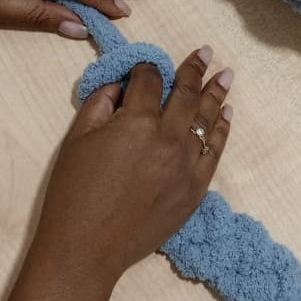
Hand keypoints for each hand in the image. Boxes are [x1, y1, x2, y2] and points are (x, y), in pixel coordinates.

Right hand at [35, 46, 233, 283]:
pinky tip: (226, 114)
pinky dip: (221, 129)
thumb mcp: (77, 139)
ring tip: (226, 74)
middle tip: (206, 51)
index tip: (148, 65)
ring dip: (217, 93)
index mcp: (137, 122)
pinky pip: (215, 150)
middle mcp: (169, 138)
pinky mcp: (196, 188)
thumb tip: (120, 85)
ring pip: (207, 119)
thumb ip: (101, 103)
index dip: (147, 68)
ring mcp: (187, 164)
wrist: (87, 249)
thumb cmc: (74, 192)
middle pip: (187, 93)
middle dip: (195, 69)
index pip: (150, 81)